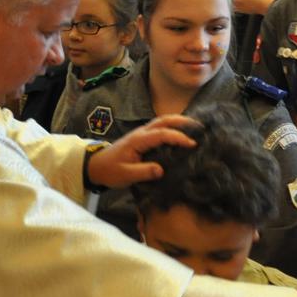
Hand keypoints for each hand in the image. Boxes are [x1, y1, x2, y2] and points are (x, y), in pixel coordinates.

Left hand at [84, 115, 198, 189]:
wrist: (96, 166)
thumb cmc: (110, 170)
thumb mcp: (126, 175)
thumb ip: (143, 172)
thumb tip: (161, 170)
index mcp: (138, 140)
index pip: (161, 134)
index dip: (178, 137)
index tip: (192, 144)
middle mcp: (141, 133)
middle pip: (163, 120)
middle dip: (182, 122)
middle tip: (200, 127)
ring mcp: (141, 133)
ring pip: (162, 122)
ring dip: (178, 122)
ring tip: (195, 127)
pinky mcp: (143, 138)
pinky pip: (160, 128)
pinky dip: (173, 127)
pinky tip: (182, 133)